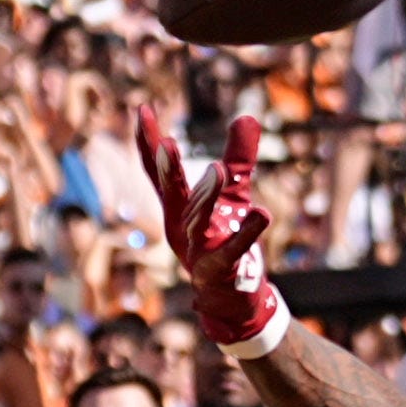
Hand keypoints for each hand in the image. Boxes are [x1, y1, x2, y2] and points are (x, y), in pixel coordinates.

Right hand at [144, 101, 281, 353]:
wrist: (230, 297)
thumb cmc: (224, 240)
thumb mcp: (233, 195)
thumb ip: (239, 158)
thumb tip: (247, 116)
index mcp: (178, 207)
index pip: (157, 172)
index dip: (149, 142)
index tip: (142, 109)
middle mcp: (180, 227)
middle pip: (171, 194)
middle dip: (168, 170)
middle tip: (168, 143)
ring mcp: (198, 249)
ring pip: (199, 220)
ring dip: (206, 196)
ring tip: (218, 169)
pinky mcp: (222, 269)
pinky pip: (234, 249)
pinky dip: (247, 233)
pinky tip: (263, 214)